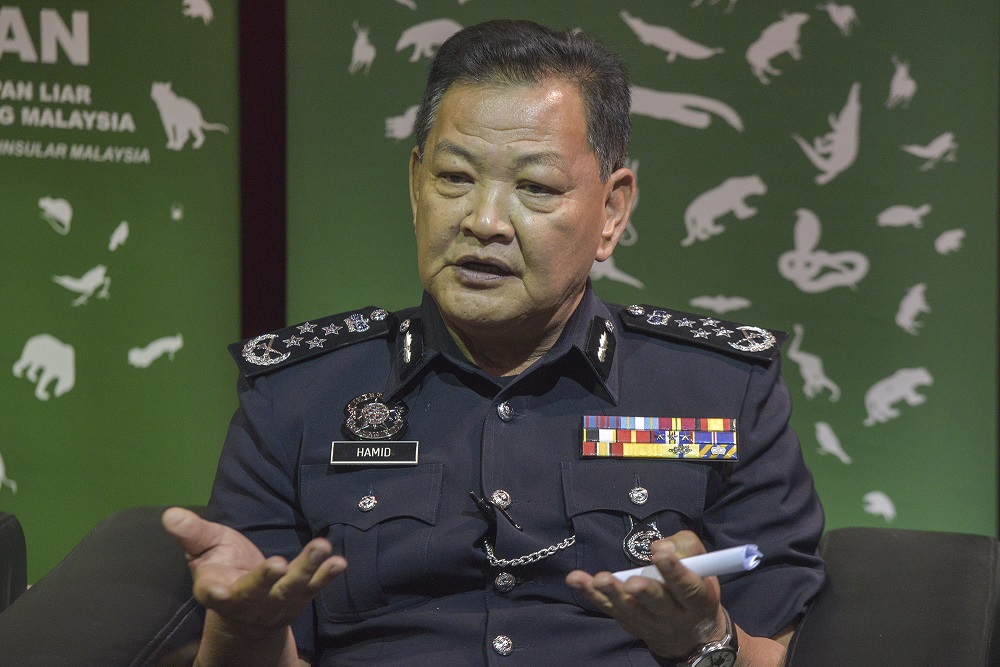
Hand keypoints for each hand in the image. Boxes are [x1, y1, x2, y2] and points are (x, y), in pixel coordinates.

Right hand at [161, 507, 346, 636]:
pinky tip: (339, 562)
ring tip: (320, 548)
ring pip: (290, 589)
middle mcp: (246, 603)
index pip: (213, 593)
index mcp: (216, 591)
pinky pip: (314, 588)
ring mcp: (275, 604)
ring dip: (306, 570)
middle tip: (278, 565)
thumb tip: (170, 514)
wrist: (247, 609)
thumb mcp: (205, 550)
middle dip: (266, 580)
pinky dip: (326, 576)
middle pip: (256, 593)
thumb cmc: (223, 569)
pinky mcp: (299, 599)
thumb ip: (192, 534)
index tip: (218, 591)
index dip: (215, 592)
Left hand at [565, 530, 724, 660]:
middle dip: (644, 592)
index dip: (674, 572)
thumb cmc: (694, 591)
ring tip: (601, 580)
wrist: (690, 635)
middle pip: (657, 604)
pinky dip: (591, 594)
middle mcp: (672, 616)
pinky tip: (575, 580)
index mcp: (697, 601)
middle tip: (632, 582)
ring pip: (629, 609)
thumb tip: (660, 546)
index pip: (687, 588)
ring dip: (613, 594)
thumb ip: (687, 548)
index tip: (660, 554)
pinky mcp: (627, 622)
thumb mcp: (704, 568)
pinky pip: (608, 608)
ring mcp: (647, 623)